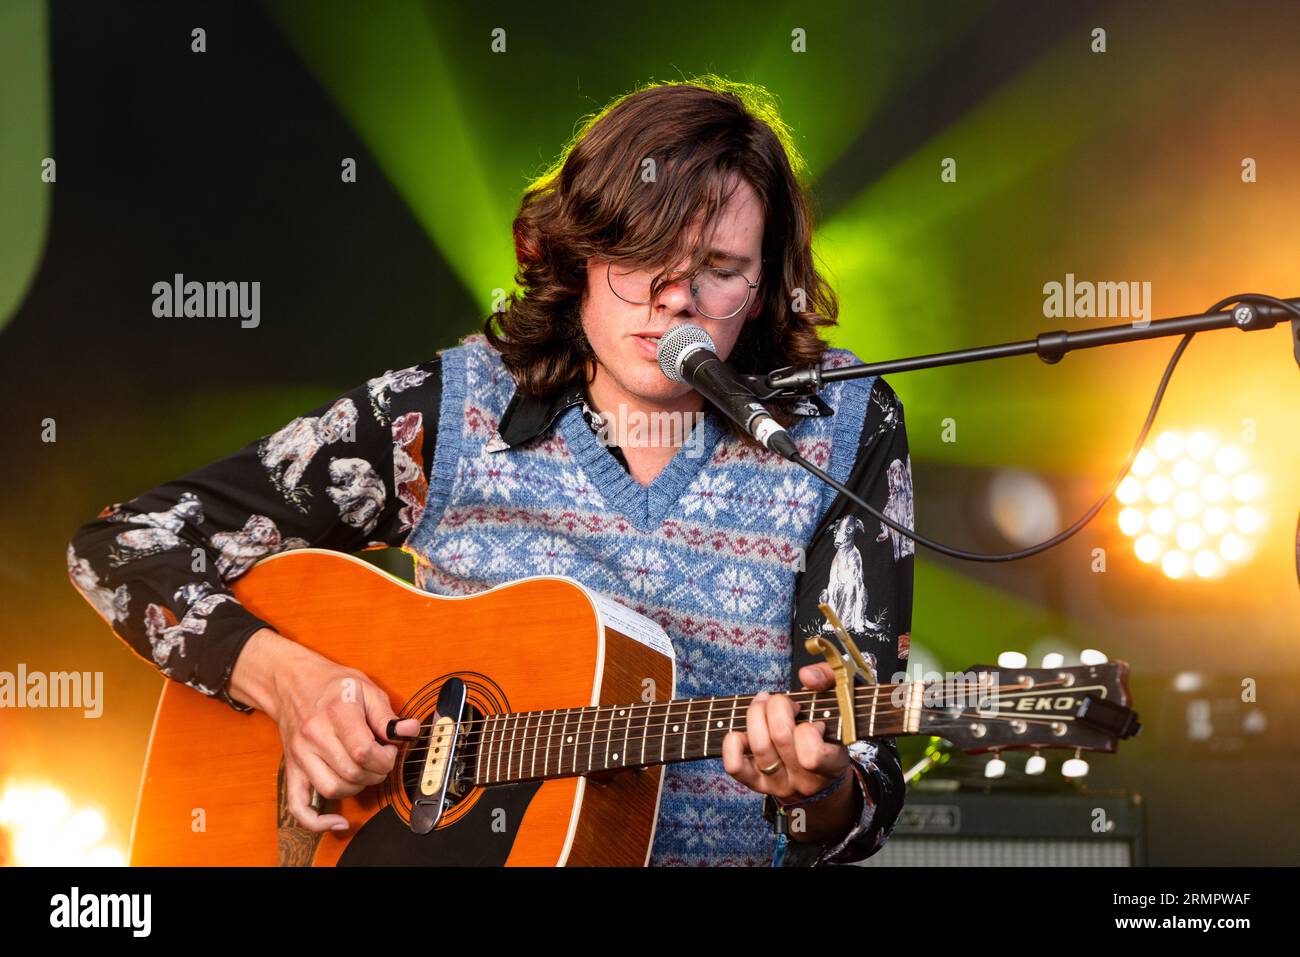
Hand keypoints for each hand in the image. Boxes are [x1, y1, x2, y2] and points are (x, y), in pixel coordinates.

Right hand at [229, 628, 419, 831]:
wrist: (292, 682)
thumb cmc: (333, 685)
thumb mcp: (367, 688)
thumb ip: (388, 714)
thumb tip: (410, 731)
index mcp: (336, 712)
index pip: (363, 751)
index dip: (385, 758)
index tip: (390, 751)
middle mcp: (314, 735)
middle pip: (351, 772)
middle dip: (376, 773)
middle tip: (381, 761)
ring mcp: (300, 754)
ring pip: (333, 789)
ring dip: (357, 787)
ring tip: (365, 772)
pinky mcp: (291, 769)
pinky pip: (298, 806)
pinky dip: (317, 821)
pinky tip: (337, 822)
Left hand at [721, 662, 850, 804]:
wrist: (819, 770)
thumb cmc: (827, 728)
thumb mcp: (838, 702)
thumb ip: (828, 678)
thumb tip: (806, 676)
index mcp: (831, 765)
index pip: (812, 755)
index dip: (809, 729)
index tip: (814, 721)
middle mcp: (805, 780)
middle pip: (781, 737)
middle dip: (778, 706)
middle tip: (783, 702)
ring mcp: (779, 784)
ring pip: (759, 745)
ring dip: (756, 713)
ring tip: (763, 704)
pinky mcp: (756, 783)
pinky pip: (735, 765)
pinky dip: (733, 742)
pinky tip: (744, 730)